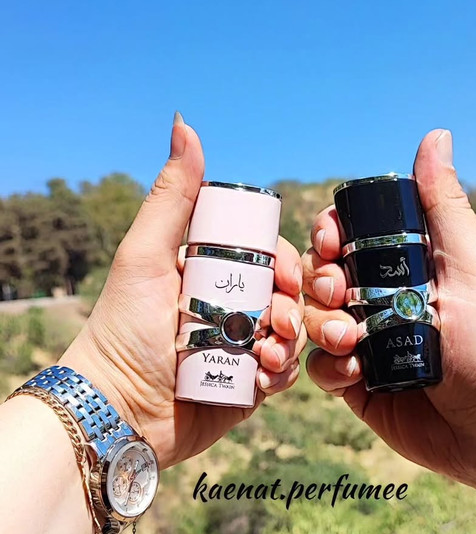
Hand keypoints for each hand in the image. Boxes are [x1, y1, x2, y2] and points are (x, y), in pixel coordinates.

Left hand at [61, 114, 305, 467]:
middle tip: (280, 320)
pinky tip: (262, 378)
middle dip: (295, 306)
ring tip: (265, 355)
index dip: (288, 262)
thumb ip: (171, 197)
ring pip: (294, 333)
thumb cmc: (125, 329)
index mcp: (212, 272)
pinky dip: (283, 372)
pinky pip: (286, 372)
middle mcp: (231, 306)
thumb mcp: (146, 255)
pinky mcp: (250, 385)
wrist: (121, 409)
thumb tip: (184, 124)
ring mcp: (242, 346)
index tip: (290, 275)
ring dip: (291, 342)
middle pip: (289, 295)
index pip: (269, 256)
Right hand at [303, 130, 475, 488]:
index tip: (331, 238)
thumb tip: (436, 136)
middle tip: (336, 290)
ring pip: (313, 319)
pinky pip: (319, 366)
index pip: (352, 236)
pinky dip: (330, 367)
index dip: (331, 231)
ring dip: (324, 324)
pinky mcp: (356, 383)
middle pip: (322, 274)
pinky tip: (356, 374)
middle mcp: (381, 300)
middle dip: (320, 278)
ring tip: (354, 341)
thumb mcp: (471, 268)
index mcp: (407, 267)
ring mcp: (366, 342)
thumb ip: (444, 208)